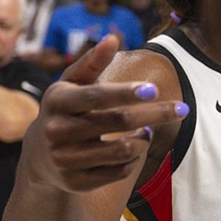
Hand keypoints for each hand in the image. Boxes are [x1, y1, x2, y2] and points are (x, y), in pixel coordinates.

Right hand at [22, 34, 186, 192]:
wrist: (39, 156)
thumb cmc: (65, 109)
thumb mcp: (71, 84)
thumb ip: (92, 62)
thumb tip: (113, 38)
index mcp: (56, 100)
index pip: (96, 96)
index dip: (125, 92)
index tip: (155, 89)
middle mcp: (56, 130)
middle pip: (119, 121)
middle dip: (155, 114)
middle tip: (182, 109)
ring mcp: (65, 159)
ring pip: (124, 150)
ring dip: (143, 138)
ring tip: (146, 130)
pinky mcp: (75, 182)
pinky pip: (119, 171)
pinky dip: (133, 160)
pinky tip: (131, 150)